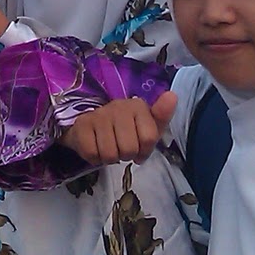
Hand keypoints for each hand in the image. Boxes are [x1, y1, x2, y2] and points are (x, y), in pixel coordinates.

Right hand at [61, 92, 176, 166]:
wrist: (93, 127)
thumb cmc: (126, 129)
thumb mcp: (148, 126)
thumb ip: (162, 115)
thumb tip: (172, 95)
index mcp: (137, 106)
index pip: (148, 139)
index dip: (145, 151)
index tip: (140, 148)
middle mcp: (118, 106)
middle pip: (129, 149)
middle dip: (126, 155)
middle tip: (121, 147)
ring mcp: (98, 115)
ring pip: (110, 154)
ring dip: (110, 158)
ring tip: (110, 147)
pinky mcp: (82, 125)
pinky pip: (92, 155)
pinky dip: (95, 158)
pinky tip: (96, 147)